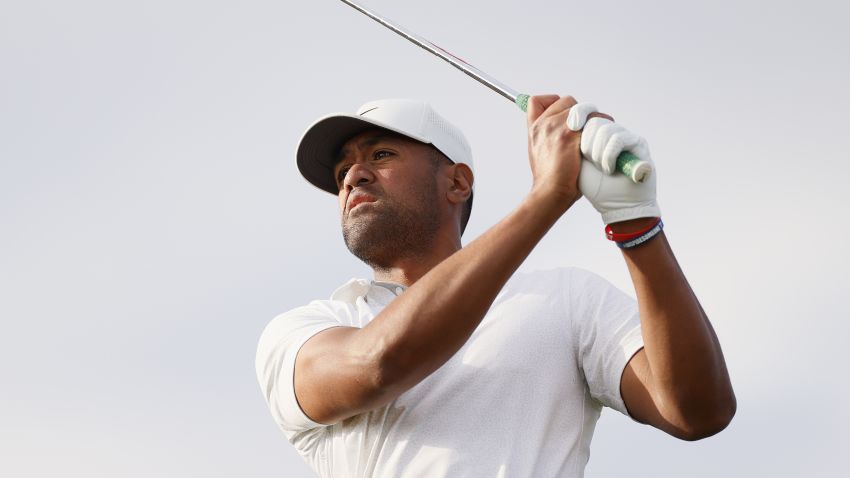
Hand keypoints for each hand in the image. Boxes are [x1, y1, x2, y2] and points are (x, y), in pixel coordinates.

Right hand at [526, 95, 602, 208]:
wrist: (550, 193)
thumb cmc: (550, 178)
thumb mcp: (538, 153)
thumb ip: (547, 137)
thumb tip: (567, 128)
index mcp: (534, 128)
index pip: (537, 100)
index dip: (554, 102)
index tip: (565, 114)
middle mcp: (543, 124)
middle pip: (567, 101)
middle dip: (581, 111)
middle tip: (588, 127)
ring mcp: (556, 128)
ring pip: (583, 108)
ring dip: (595, 117)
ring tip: (598, 132)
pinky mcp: (570, 136)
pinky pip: (593, 120)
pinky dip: (602, 126)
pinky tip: (603, 140)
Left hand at [567, 103, 661, 223]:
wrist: (618, 206)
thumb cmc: (596, 188)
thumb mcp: (576, 163)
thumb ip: (568, 142)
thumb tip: (558, 125)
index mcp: (595, 134)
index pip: (582, 114)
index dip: (574, 118)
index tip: (566, 135)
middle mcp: (610, 130)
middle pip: (591, 119)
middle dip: (585, 141)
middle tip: (587, 160)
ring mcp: (625, 135)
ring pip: (603, 128)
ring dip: (597, 152)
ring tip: (600, 168)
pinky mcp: (638, 143)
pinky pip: (618, 138)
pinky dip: (609, 155)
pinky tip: (608, 169)